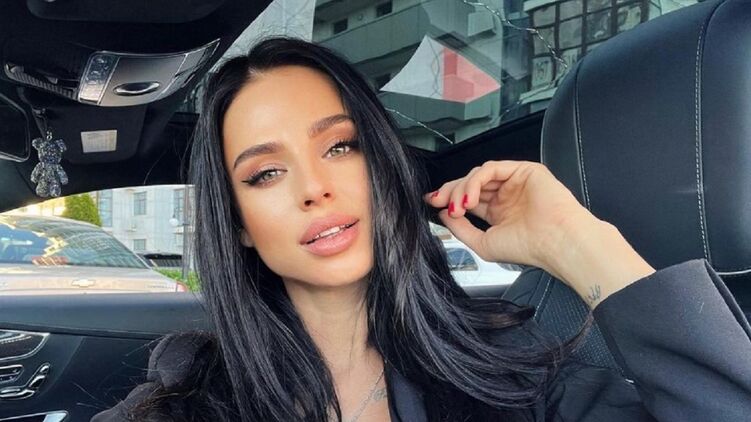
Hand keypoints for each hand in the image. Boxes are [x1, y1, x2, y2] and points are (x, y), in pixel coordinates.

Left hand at [424, 160, 597, 277]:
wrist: (556, 243)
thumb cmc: (528, 248)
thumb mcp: (484, 243)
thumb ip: (462, 229)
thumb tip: (443, 214)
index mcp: (499, 212)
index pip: (468, 199)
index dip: (449, 199)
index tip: (432, 203)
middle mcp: (506, 195)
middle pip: (470, 184)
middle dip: (450, 191)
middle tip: (437, 200)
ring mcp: (515, 182)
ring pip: (478, 175)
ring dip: (462, 188)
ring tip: (458, 206)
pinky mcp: (524, 170)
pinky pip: (492, 169)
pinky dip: (475, 181)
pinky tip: (469, 198)